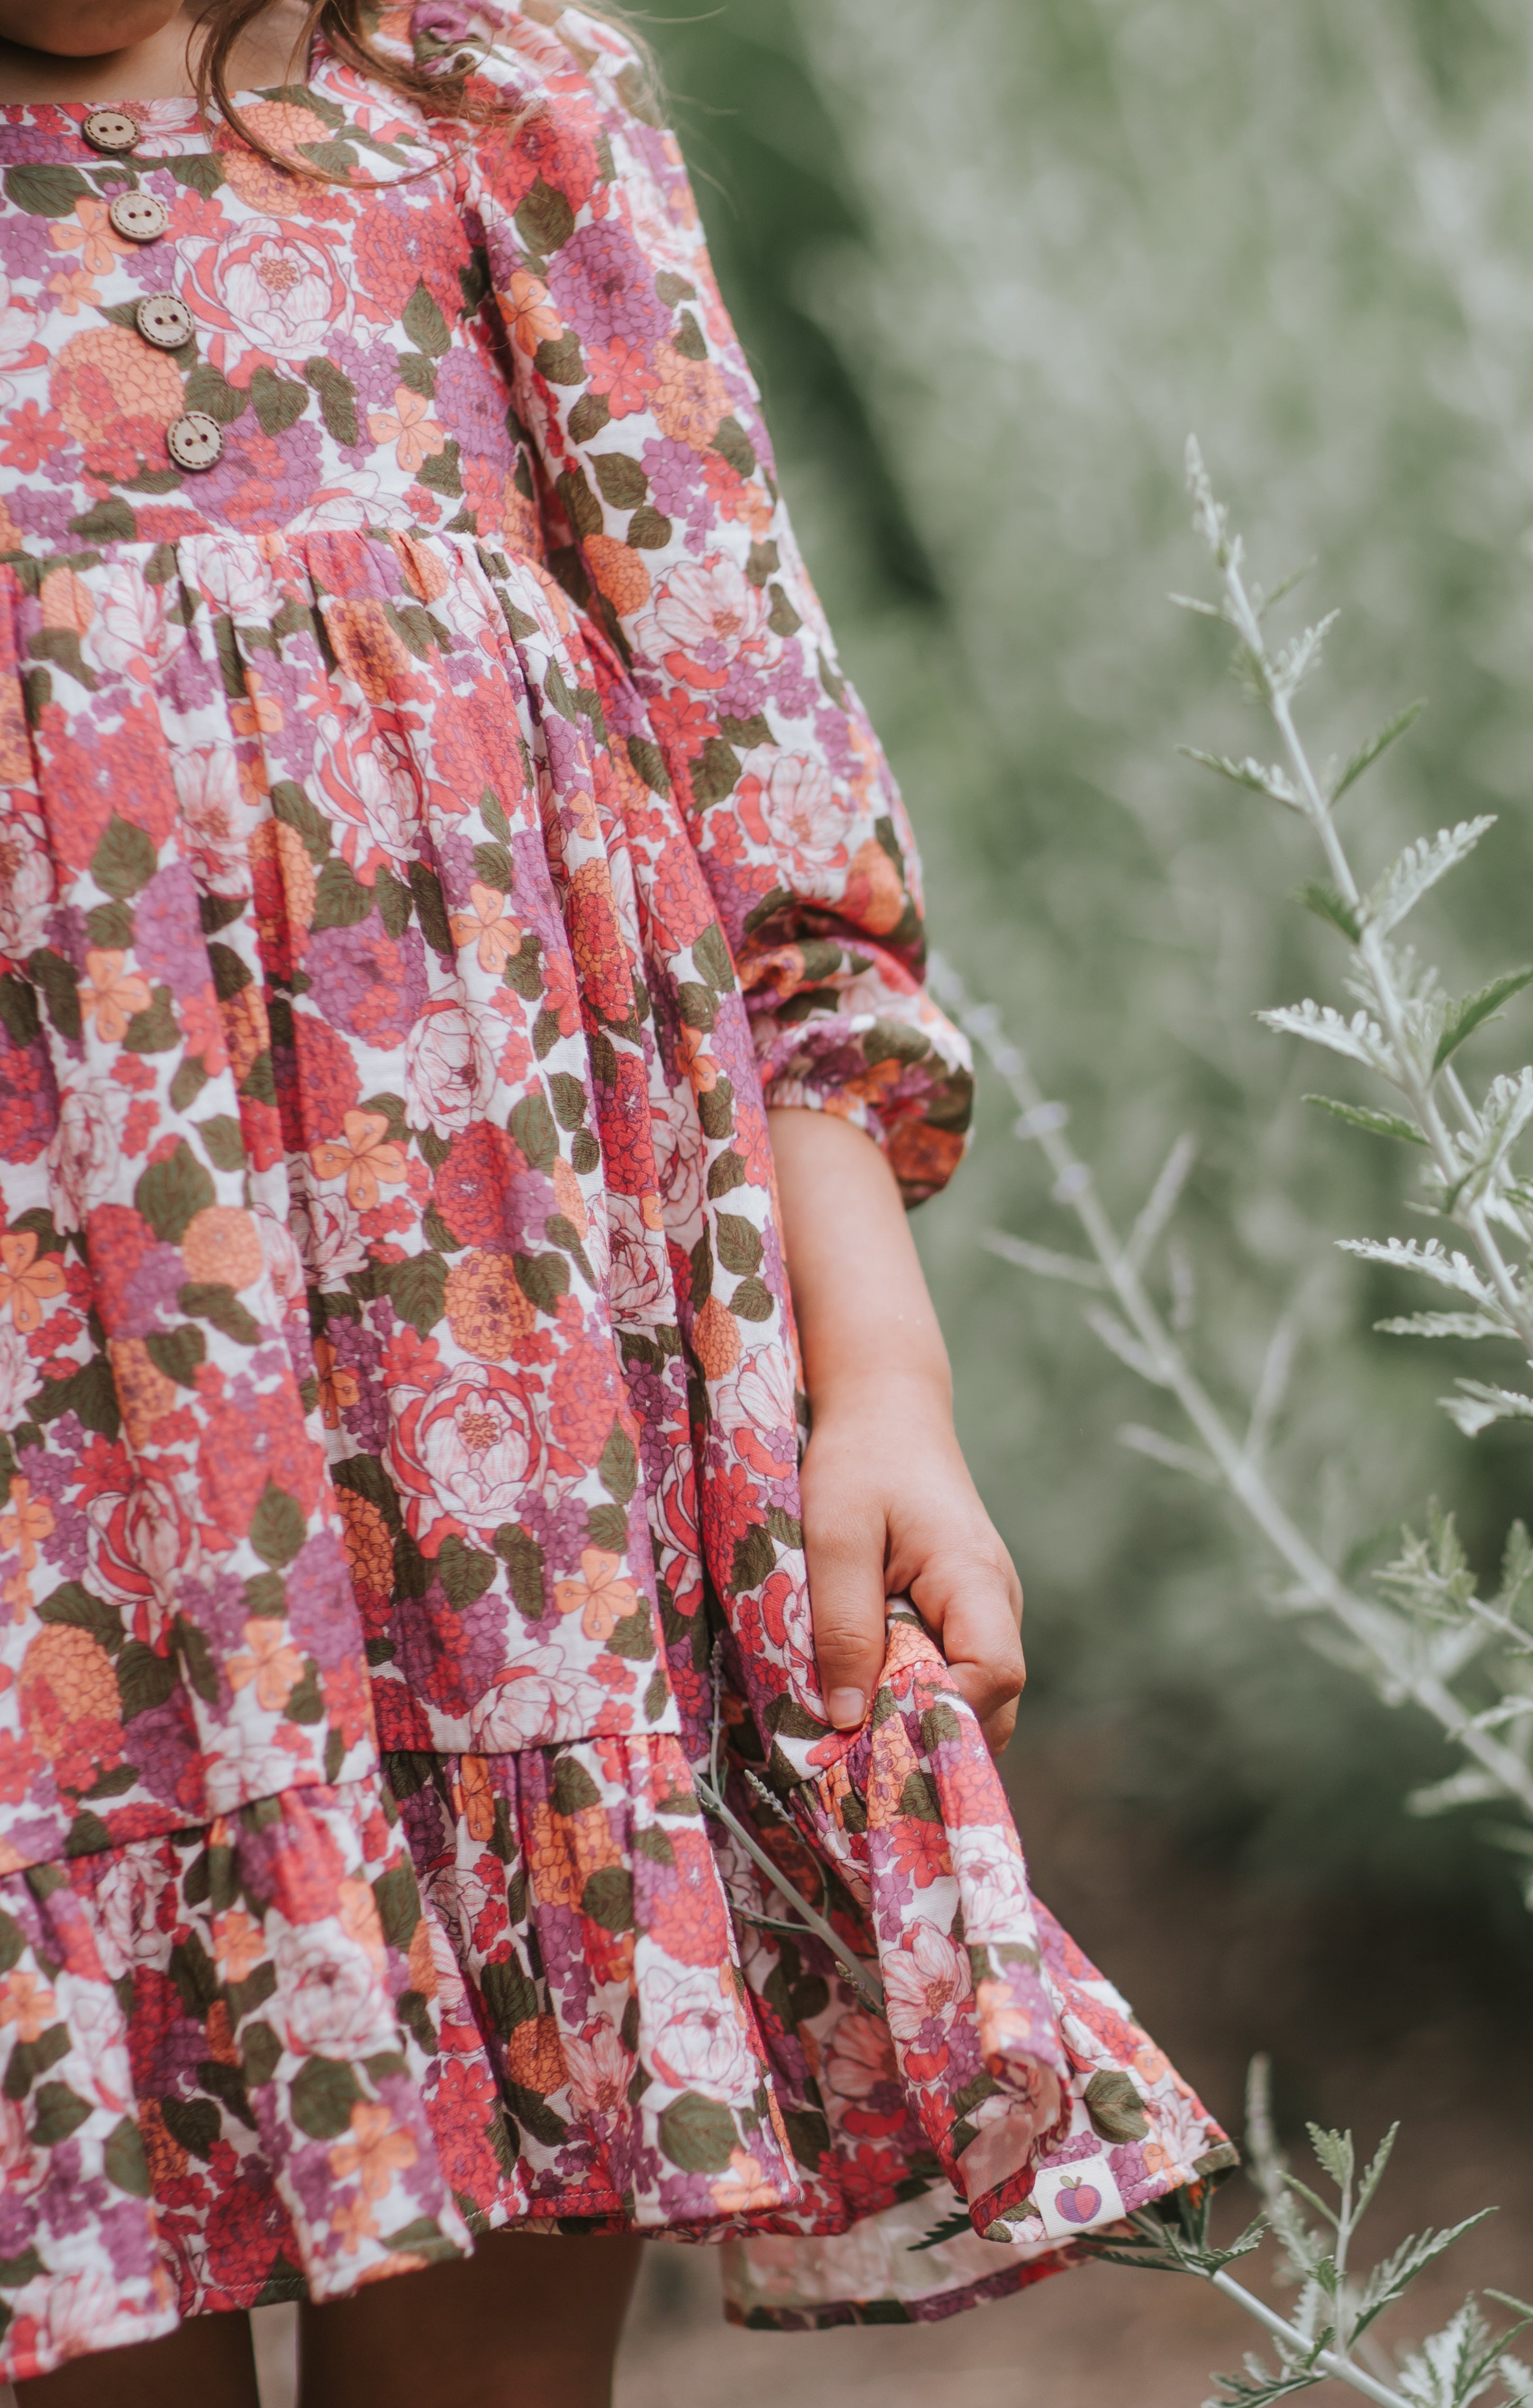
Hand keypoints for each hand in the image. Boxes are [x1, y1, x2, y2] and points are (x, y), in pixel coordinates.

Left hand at [800, 1372, 1025, 1754]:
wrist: (886, 1412)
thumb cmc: (858, 1462)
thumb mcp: (833, 1535)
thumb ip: (842, 1624)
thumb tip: (846, 1720)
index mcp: (975, 1578)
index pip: (992, 1674)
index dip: (942, 1712)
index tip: (875, 1729)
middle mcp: (998, 1603)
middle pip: (992, 1702)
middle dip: (930, 1732)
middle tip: (856, 1744)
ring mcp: (987, 1611)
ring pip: (974, 1696)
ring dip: (919, 1715)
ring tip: (855, 1718)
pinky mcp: (963, 1614)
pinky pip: (953, 1673)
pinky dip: (914, 1692)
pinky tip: (864, 1688)